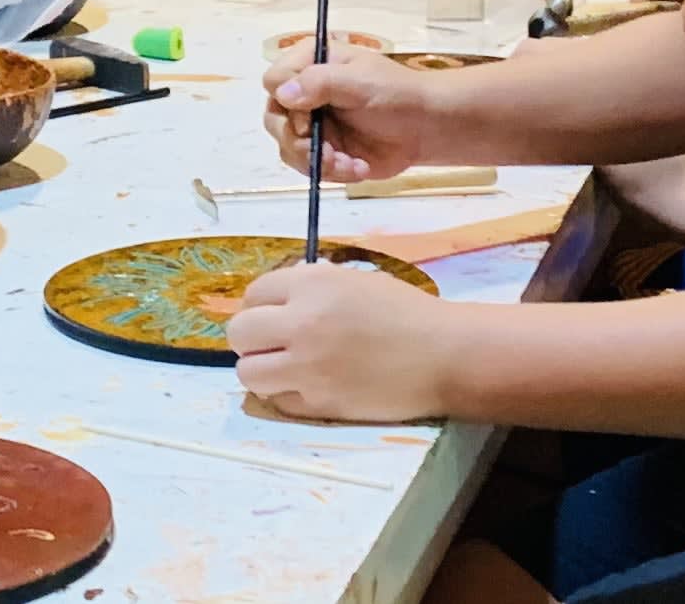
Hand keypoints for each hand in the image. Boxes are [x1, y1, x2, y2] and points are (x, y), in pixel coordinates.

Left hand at [230, 265, 459, 422]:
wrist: (445, 356)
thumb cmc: (407, 313)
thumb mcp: (357, 281)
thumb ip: (314, 285)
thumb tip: (281, 291)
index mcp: (312, 285)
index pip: (254, 292)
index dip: (261, 305)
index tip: (274, 314)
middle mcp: (301, 324)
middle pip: (240, 333)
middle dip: (251, 337)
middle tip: (272, 343)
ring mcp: (306, 367)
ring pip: (247, 371)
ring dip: (261, 369)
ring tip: (284, 367)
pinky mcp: (318, 404)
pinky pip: (277, 400)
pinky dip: (286, 394)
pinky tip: (309, 386)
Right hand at [268, 46, 443, 181]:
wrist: (424, 128)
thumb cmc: (396, 94)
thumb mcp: (360, 82)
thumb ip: (320, 83)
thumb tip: (283, 94)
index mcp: (311, 63)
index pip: (274, 81)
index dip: (288, 102)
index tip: (310, 117)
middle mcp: (305, 92)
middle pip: (274, 119)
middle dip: (299, 142)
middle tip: (328, 151)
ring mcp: (311, 124)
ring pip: (288, 148)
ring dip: (318, 161)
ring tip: (350, 163)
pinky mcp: (322, 150)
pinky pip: (308, 167)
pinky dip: (332, 172)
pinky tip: (358, 167)